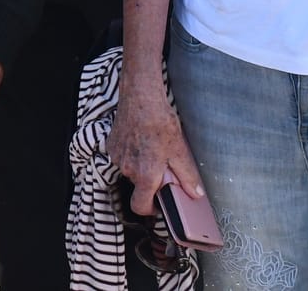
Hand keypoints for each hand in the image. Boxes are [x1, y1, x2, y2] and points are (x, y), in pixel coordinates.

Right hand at [107, 81, 204, 215]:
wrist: (140, 97)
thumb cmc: (160, 122)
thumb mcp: (180, 150)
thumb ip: (187, 176)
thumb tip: (196, 194)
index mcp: (145, 175)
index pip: (140, 206)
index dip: (149, 210)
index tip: (157, 205)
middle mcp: (128, 169)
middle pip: (138, 186)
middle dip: (149, 180)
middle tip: (162, 165)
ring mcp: (118, 157)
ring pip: (130, 170)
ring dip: (140, 165)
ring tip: (152, 148)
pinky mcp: (111, 145)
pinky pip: (122, 157)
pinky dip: (131, 153)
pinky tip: (141, 139)